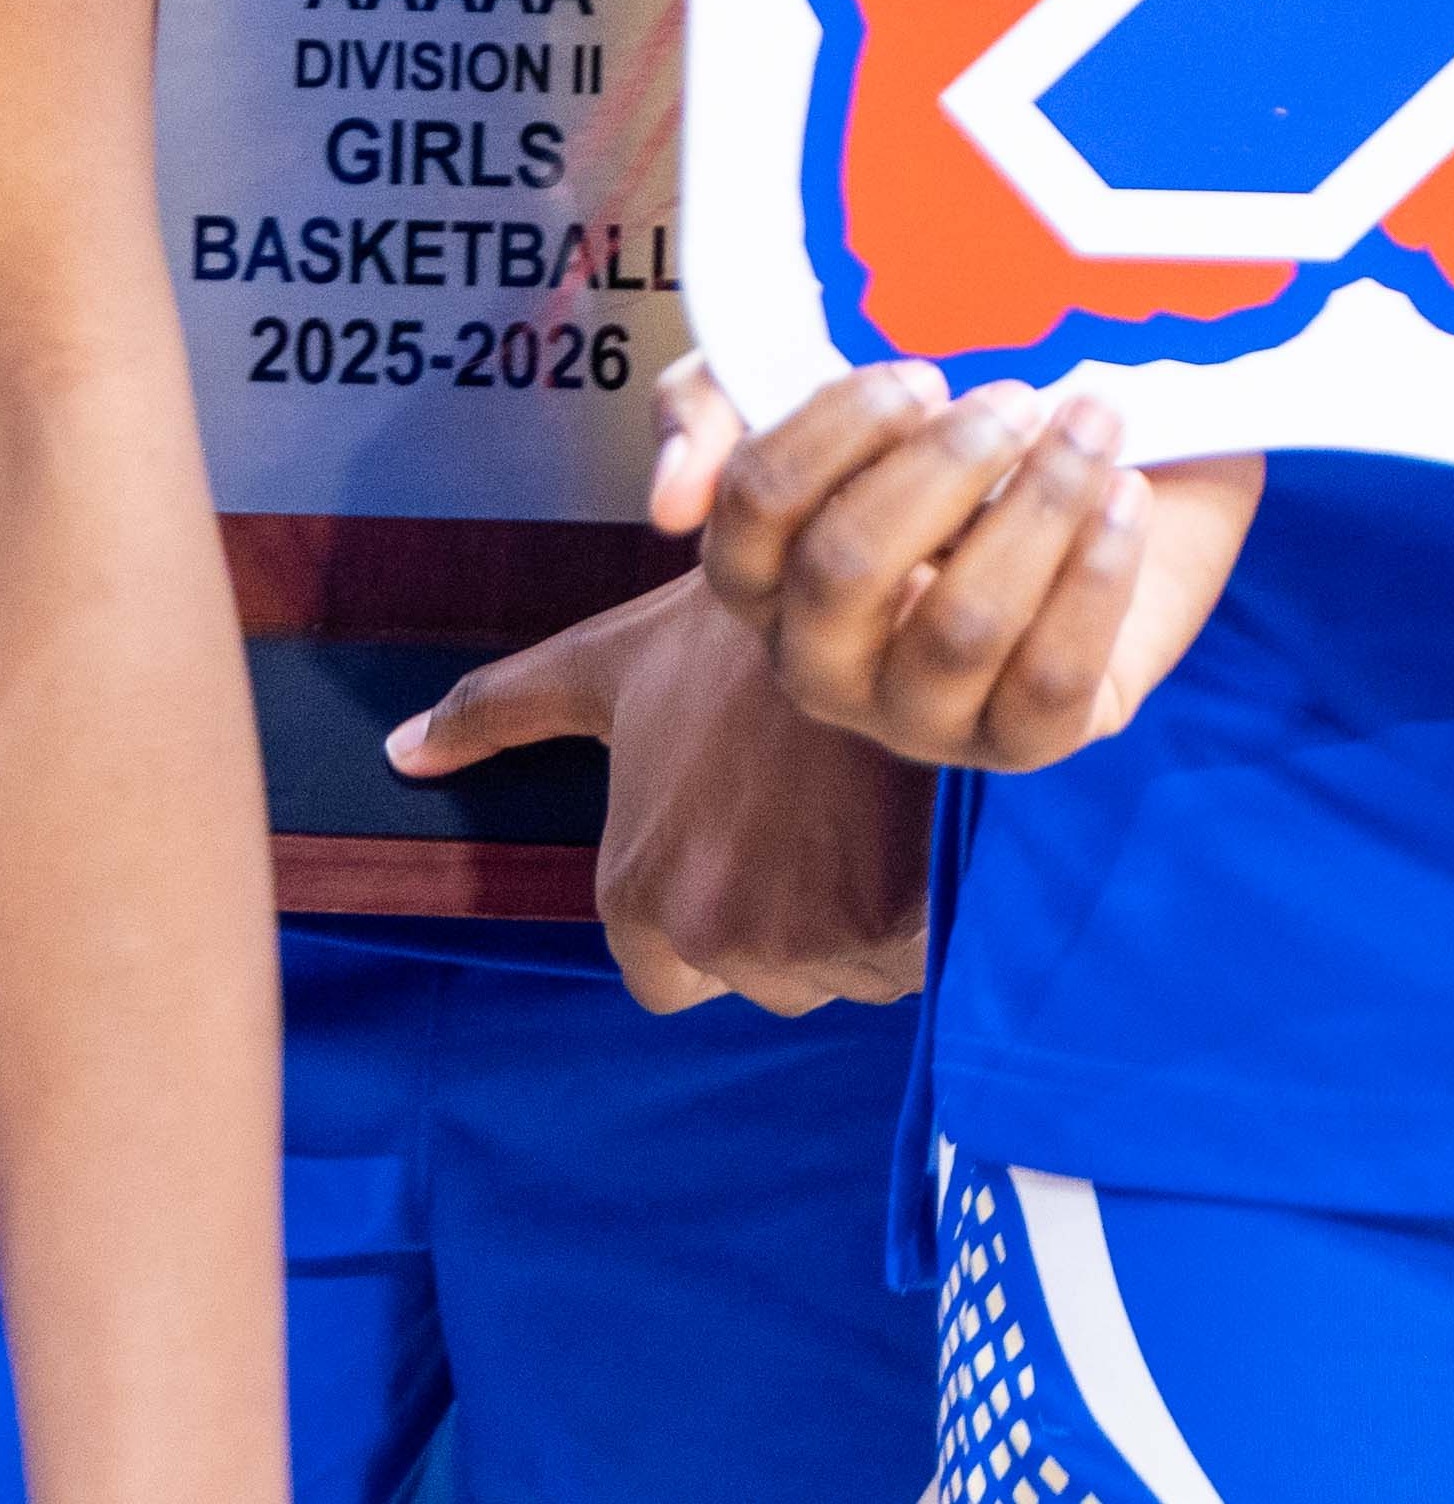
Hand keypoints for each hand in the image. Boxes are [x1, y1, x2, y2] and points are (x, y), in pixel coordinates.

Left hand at [382, 573, 928, 1014]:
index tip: (763, 845)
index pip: (669, 976)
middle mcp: (708, 934)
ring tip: (893, 817)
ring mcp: (804, 939)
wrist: (889, 590)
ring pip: (846, 973)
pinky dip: (931, 914)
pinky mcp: (894, 927)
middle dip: (803, 920)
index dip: (715, 918)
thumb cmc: (745, 629)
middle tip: (840, 821)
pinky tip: (939, 832)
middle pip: (766, 978)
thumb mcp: (616, 657)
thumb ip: (504, 709)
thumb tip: (400, 749)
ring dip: (872, 919)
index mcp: (636, 891)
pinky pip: (914, 962)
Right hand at [658, 351, 1260, 772]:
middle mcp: (827, 661)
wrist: (1141, 471)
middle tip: (1019, 399)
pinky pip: (1051, 679)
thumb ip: (718, 399)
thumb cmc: (973, 434)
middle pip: (846, 570)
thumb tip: (670, 501)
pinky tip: (1124, 498)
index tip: (924, 373)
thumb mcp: (843, 392)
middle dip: (942, 467)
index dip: (835, 432)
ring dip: (1038, 504)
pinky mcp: (1026, 741)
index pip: (750, 513)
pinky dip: (1096, 575)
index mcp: (769, 579)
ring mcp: (922, 715)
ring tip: (1095, 423)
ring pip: (959, 627)